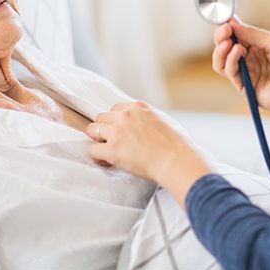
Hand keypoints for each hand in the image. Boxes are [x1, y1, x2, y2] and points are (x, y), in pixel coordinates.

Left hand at [86, 102, 211, 205]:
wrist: (176, 160)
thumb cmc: (175, 145)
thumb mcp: (162, 120)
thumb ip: (146, 118)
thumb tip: (139, 127)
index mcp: (138, 107)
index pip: (115, 109)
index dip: (116, 122)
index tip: (121, 132)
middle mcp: (125, 116)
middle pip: (101, 117)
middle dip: (105, 130)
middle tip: (113, 143)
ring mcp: (117, 132)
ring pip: (92, 130)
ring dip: (99, 141)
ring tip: (109, 152)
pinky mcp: (112, 150)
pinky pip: (92, 149)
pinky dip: (97, 157)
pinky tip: (107, 162)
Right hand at [213, 18, 269, 121]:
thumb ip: (252, 33)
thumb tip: (231, 23)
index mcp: (257, 46)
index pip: (235, 36)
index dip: (227, 28)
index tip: (223, 21)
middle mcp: (250, 60)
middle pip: (225, 48)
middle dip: (221, 37)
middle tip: (223, 30)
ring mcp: (247, 74)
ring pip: (222, 62)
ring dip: (221, 50)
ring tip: (228, 42)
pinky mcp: (245, 88)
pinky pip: (231, 73)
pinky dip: (231, 61)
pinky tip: (238, 51)